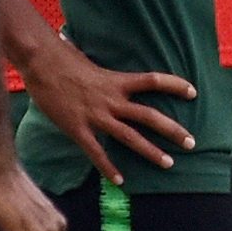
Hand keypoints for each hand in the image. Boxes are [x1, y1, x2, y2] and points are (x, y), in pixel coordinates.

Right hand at [15, 39, 195, 183]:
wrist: (39, 62)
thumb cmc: (60, 57)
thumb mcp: (88, 58)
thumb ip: (99, 65)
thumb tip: (92, 49)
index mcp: (117, 80)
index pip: (154, 80)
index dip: (175, 85)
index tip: (193, 92)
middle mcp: (112, 100)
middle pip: (150, 116)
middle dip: (173, 131)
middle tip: (191, 143)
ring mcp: (96, 116)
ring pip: (130, 137)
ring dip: (151, 152)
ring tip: (169, 164)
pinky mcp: (78, 129)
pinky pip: (97, 153)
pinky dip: (109, 168)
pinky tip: (120, 181)